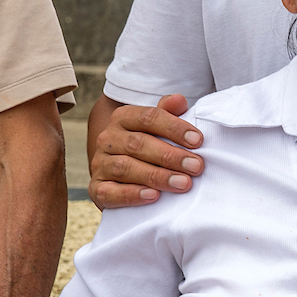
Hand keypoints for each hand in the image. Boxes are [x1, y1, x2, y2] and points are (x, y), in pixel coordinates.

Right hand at [90, 95, 202, 209]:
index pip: (148, 118)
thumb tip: (178, 100)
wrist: (120, 177)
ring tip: (183, 183)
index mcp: (123, 118)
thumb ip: (168, 113)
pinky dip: (132, 194)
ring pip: (125, 168)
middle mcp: (107, 138)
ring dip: (157, 176)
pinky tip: (153, 196)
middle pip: (138, 143)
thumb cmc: (147, 147)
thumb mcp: (158, 128)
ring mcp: (100, 164)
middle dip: (170, 155)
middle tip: (196, 166)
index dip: (174, 128)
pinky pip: (110, 192)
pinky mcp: (97, 189)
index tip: (198, 141)